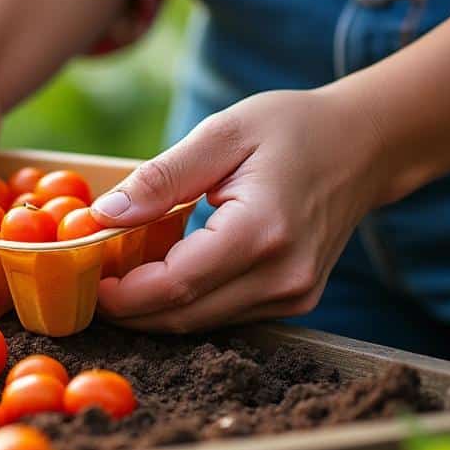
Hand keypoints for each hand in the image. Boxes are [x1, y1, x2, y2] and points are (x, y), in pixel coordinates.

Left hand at [88, 88, 387, 332]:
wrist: (365, 145)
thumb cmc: (291, 128)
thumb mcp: (221, 134)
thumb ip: (161, 178)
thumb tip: (103, 216)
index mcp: (263, 232)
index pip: (176, 285)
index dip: (123, 293)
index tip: (85, 278)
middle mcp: (283, 277)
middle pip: (184, 315)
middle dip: (129, 307)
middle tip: (88, 281)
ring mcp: (293, 296)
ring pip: (201, 322)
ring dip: (153, 307)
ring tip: (120, 271)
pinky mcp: (294, 302)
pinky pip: (223, 314)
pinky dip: (185, 301)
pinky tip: (163, 270)